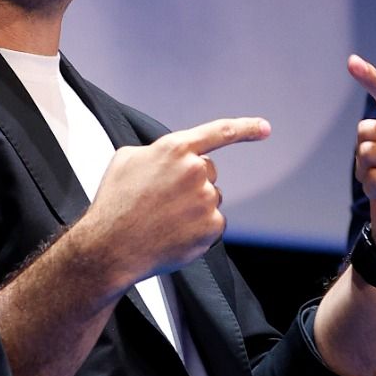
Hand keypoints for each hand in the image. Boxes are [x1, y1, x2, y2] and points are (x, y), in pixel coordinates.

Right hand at [84, 116, 269, 288]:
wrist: (110, 247)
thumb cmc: (114, 204)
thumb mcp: (126, 160)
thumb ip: (156, 151)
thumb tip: (169, 158)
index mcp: (175, 149)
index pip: (219, 132)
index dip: (246, 128)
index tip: (264, 128)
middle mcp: (195, 171)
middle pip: (207, 171)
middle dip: (191, 182)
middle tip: (163, 199)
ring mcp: (206, 200)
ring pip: (210, 198)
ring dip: (193, 207)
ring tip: (163, 219)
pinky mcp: (212, 227)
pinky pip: (212, 223)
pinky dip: (196, 229)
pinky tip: (173, 233)